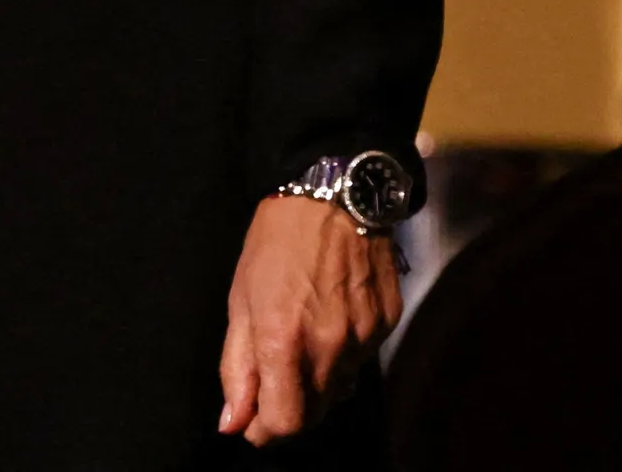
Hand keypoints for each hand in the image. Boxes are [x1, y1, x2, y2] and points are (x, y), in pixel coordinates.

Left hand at [218, 194, 401, 442]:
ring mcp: (365, 334)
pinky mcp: (388, 319)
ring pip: (341, 386)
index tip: (255, 416)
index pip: (285, 424)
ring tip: (307, 336)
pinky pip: (364, 357)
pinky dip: (346, 351)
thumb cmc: (277, 243)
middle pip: (315, 414)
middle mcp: (331, 345)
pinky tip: (334, 316)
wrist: (335, 192)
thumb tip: (233, 423)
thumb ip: (237, 368)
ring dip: (319, 379)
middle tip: (277, 377)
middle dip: (292, 408)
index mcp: (285, 341)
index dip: (265, 429)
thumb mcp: (241, 302)